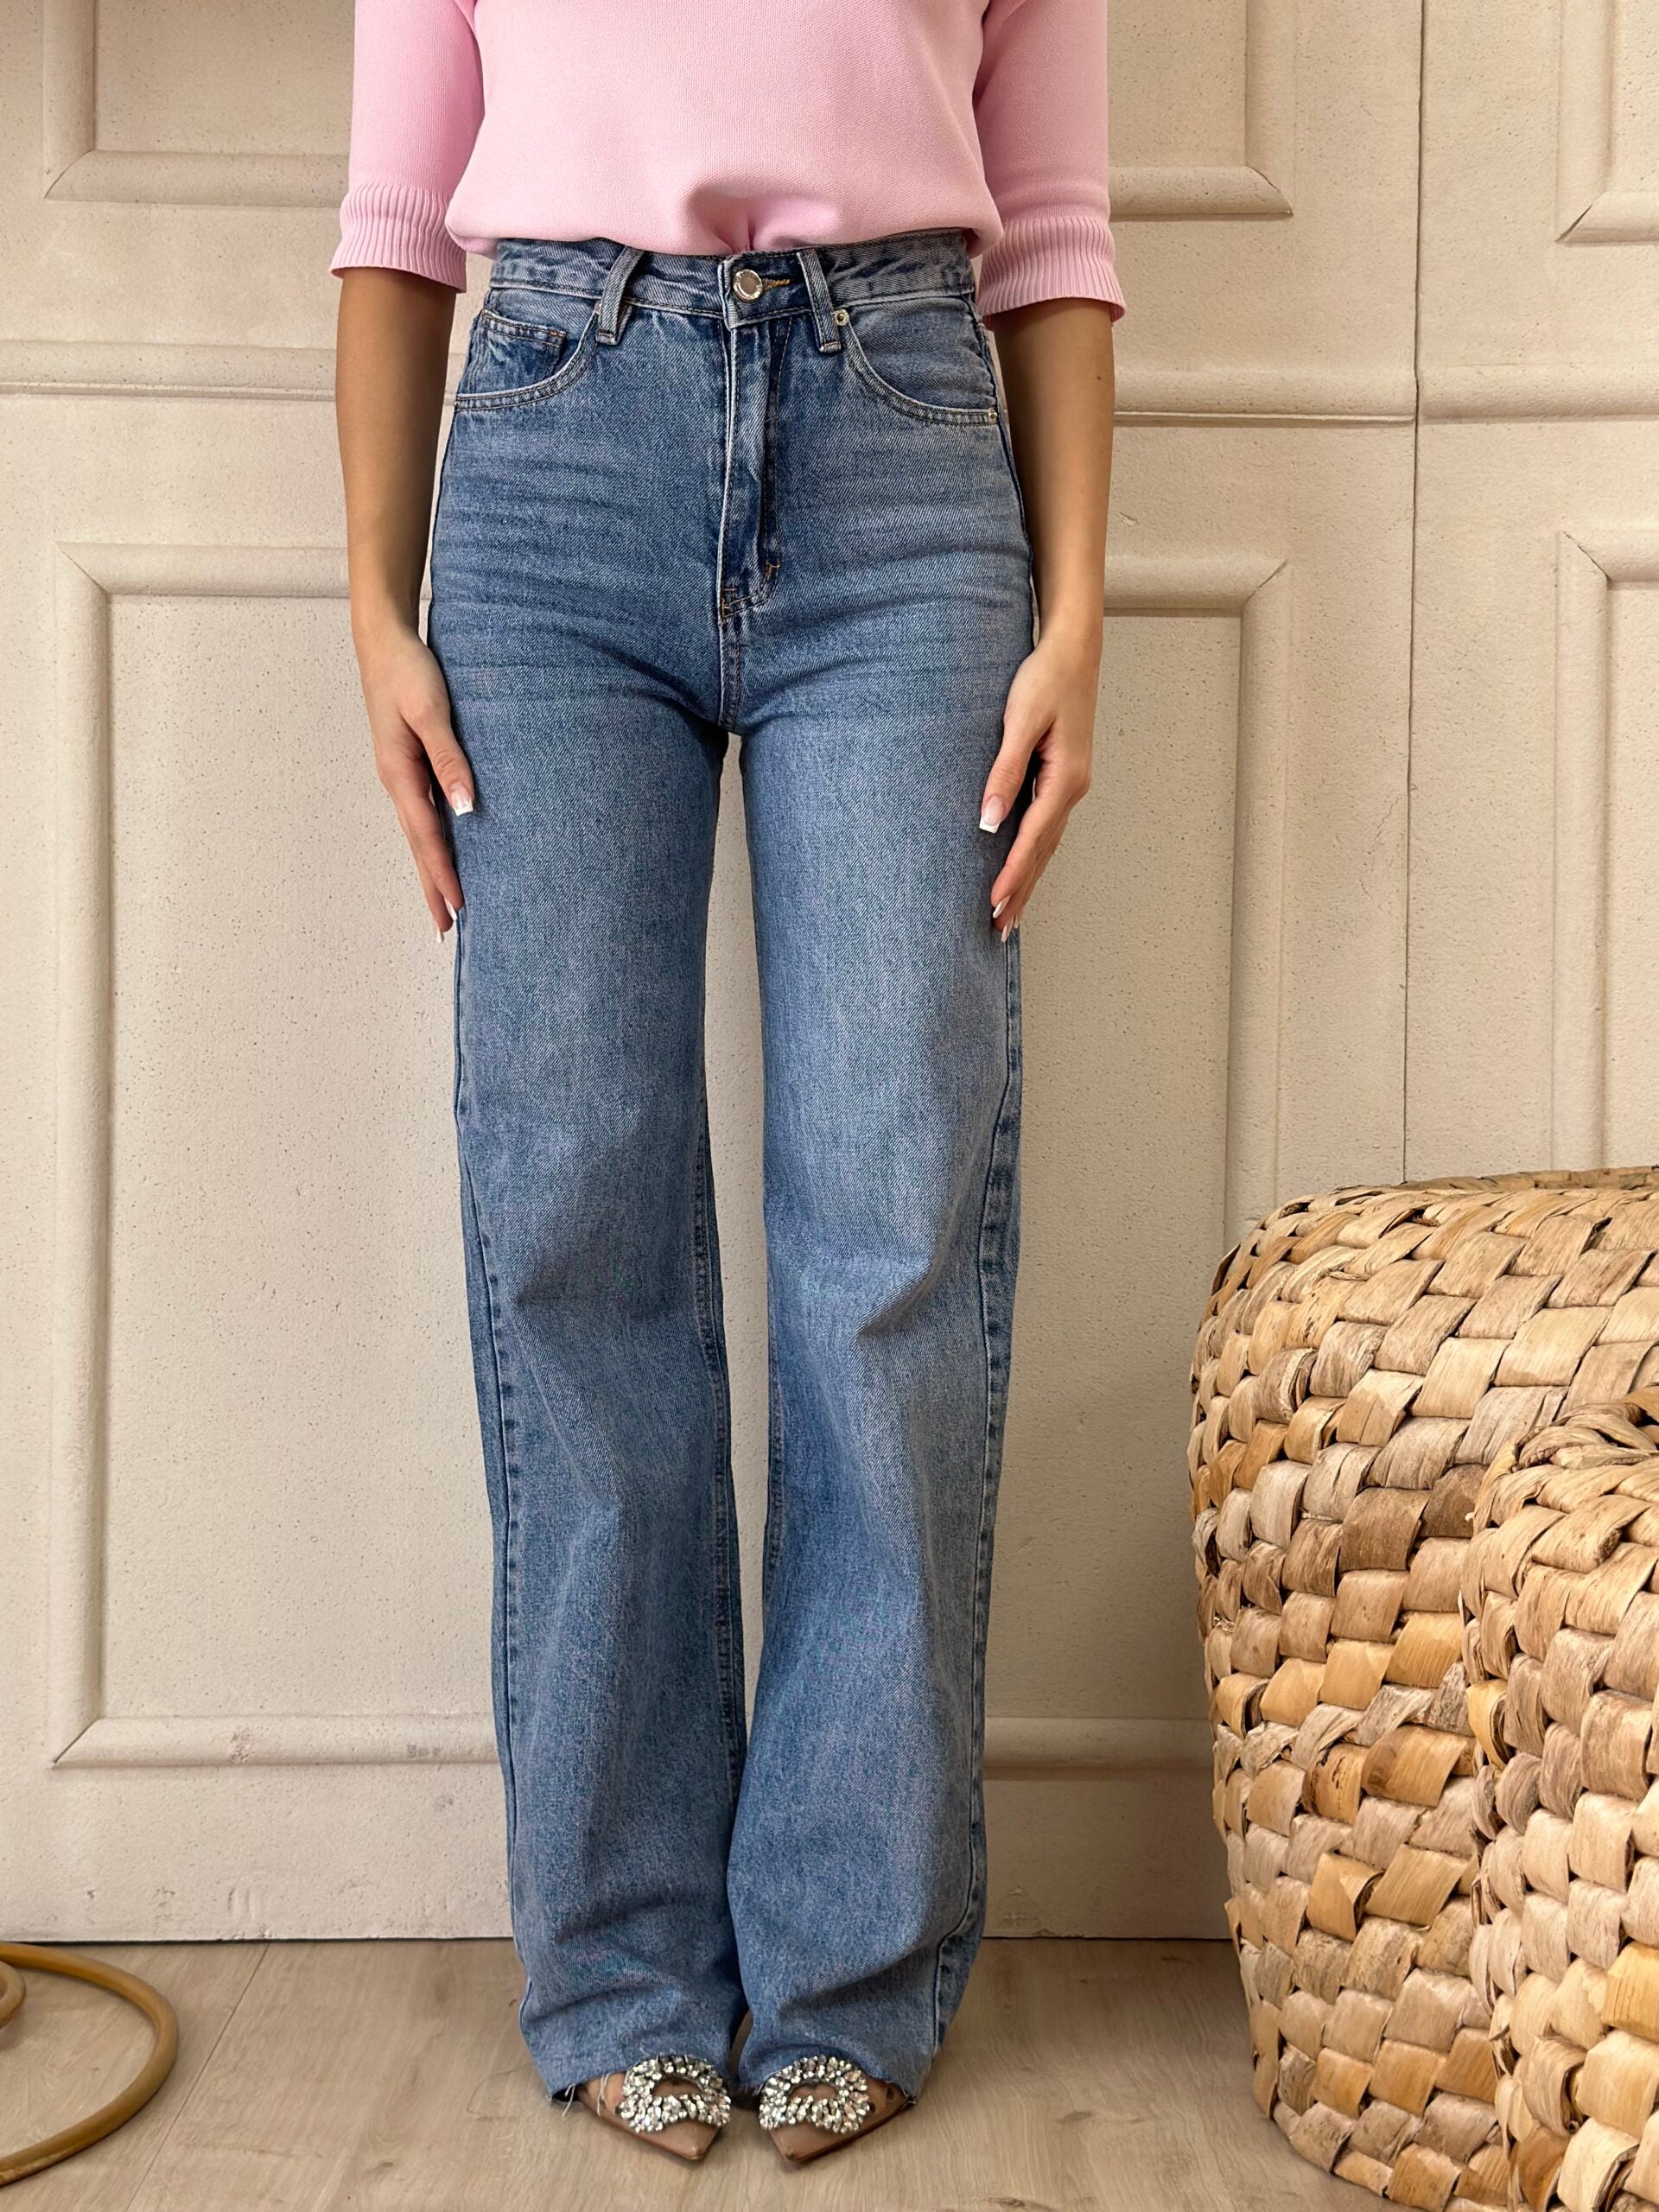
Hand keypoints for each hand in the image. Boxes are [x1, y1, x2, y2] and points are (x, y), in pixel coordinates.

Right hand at [354, 619, 474, 938]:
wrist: (385, 641)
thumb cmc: (409, 672)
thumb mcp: (431, 712)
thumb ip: (449, 759)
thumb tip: (465, 808)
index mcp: (400, 774)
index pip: (427, 837)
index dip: (443, 875)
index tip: (457, 909)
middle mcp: (398, 781)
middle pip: (419, 846)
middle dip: (432, 888)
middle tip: (445, 930)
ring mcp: (402, 775)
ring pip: (421, 833)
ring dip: (433, 869)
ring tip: (446, 903)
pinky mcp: (410, 764)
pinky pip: (424, 813)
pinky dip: (434, 840)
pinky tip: (446, 852)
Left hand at [978, 623, 1098, 936]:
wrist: (1073, 650)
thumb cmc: (1044, 679)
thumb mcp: (1020, 721)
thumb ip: (1004, 772)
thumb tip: (990, 822)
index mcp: (1064, 779)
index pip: (1032, 839)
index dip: (1012, 874)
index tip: (993, 903)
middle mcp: (1072, 788)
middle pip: (1043, 852)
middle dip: (1021, 891)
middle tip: (999, 930)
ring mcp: (1070, 785)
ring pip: (1047, 844)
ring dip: (1028, 879)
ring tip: (1009, 914)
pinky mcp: (1063, 777)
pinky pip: (1047, 827)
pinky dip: (1034, 855)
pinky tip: (1024, 868)